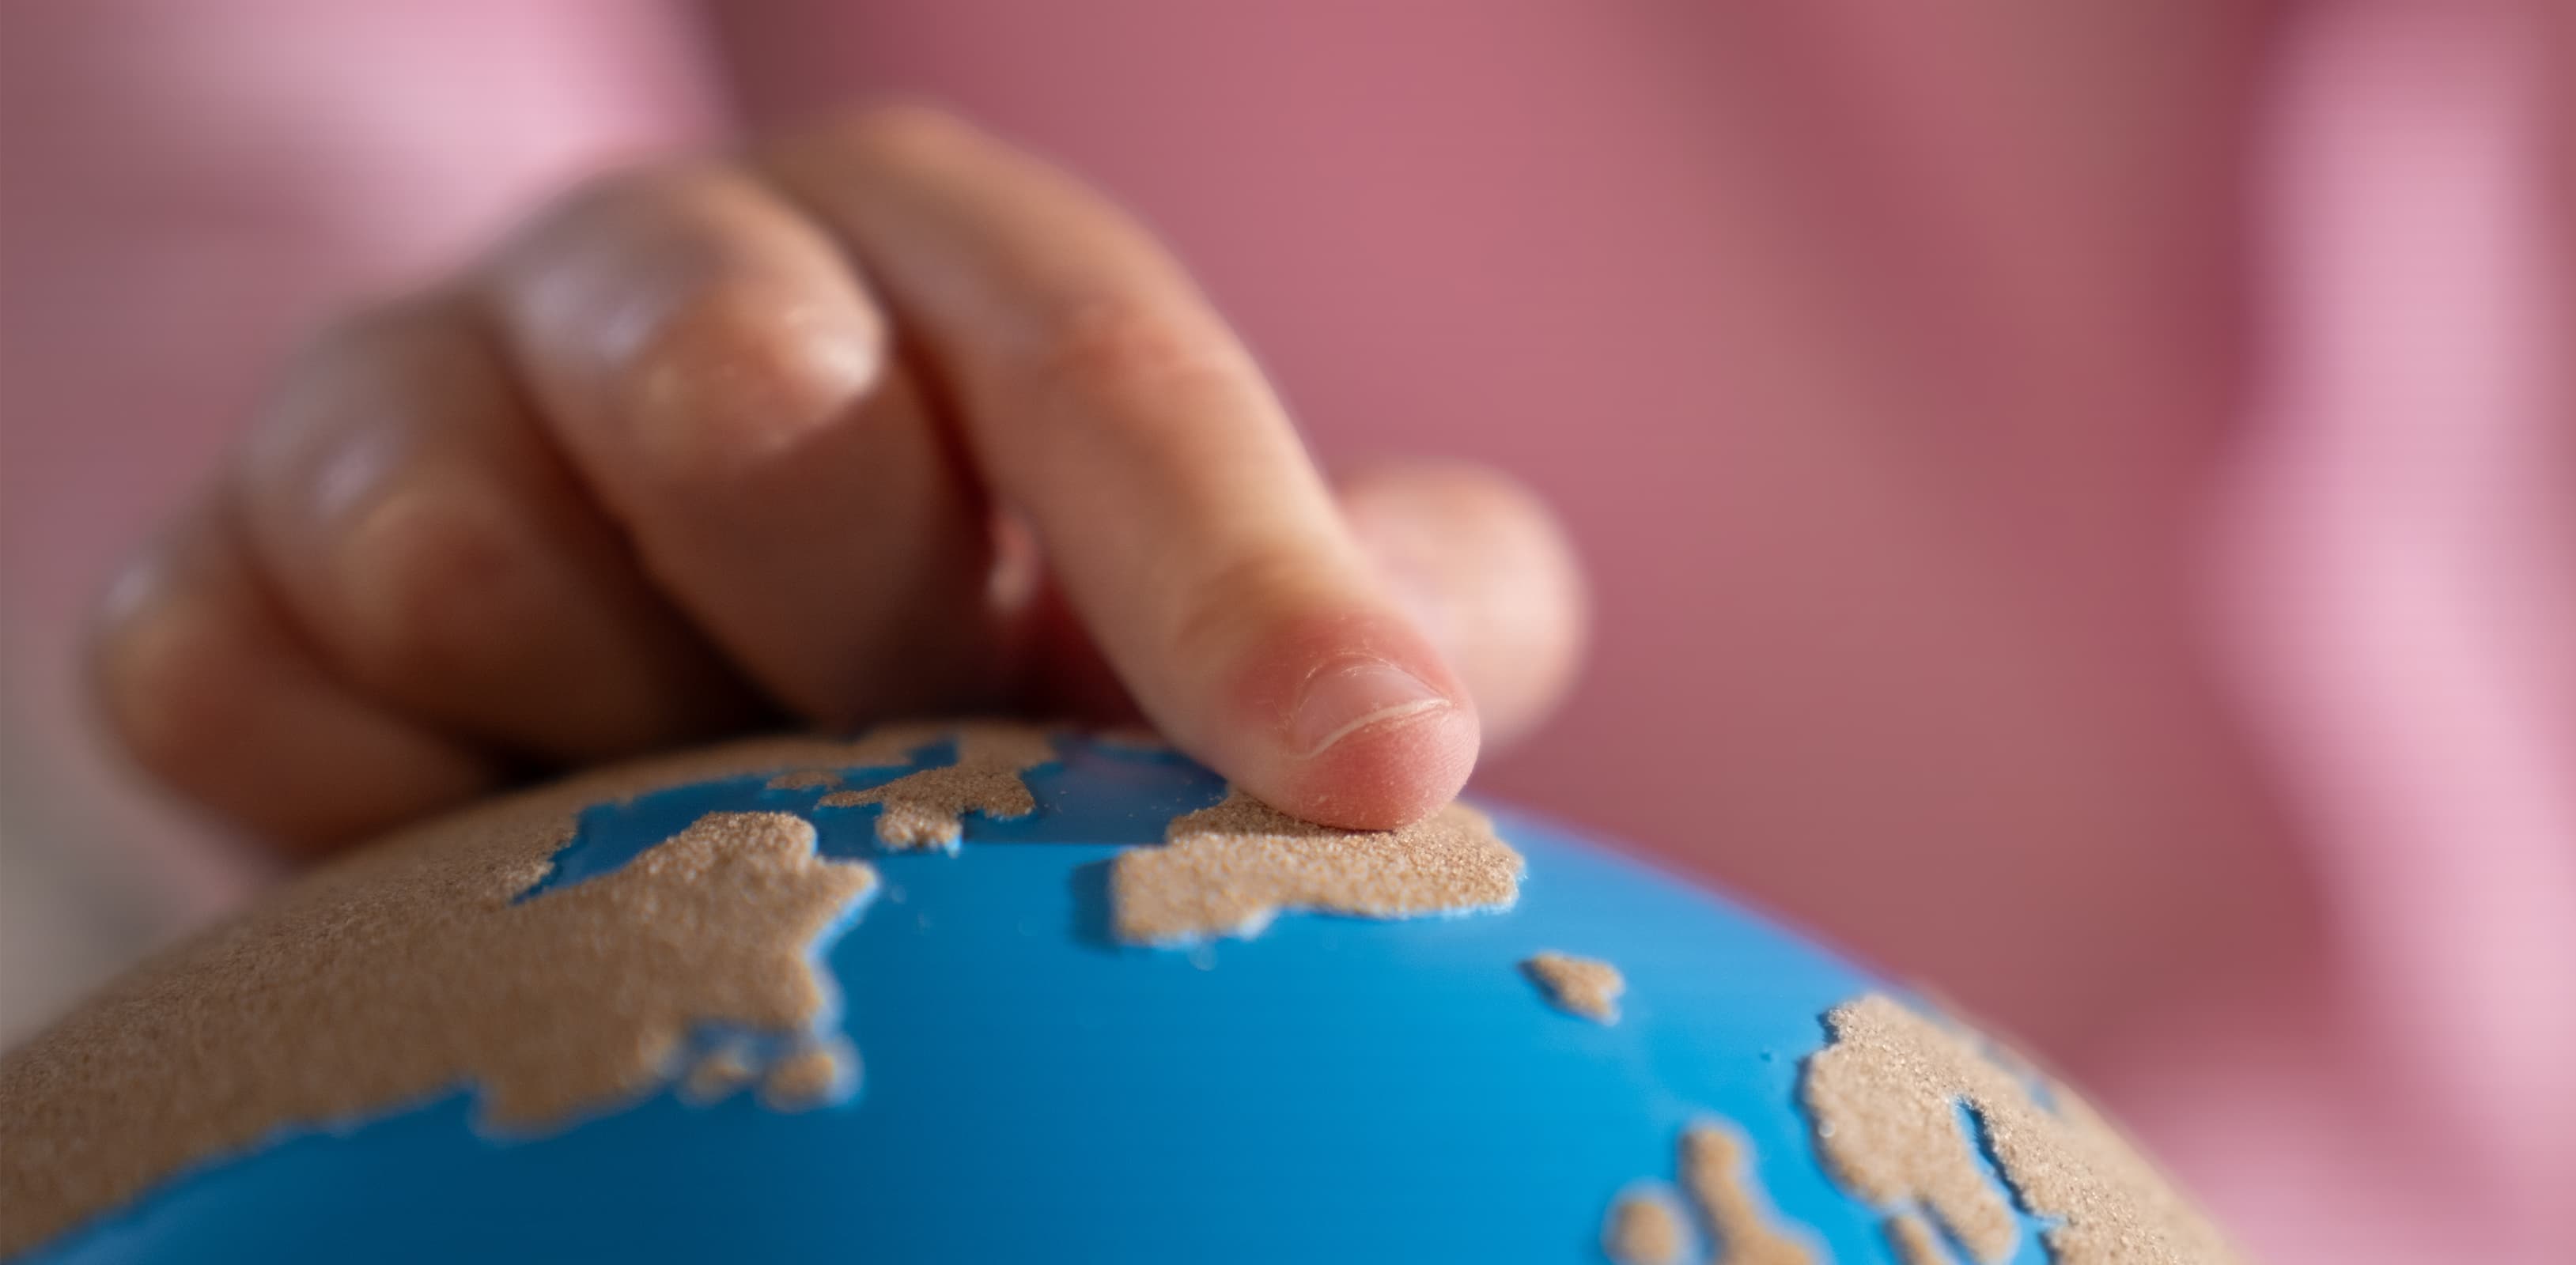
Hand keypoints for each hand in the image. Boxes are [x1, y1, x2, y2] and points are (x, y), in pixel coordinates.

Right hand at [88, 105, 1585, 858]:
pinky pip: (238, 698)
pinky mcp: (201, 578)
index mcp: (938, 256)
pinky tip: (500, 827)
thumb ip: (1384, 596)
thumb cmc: (950, 632)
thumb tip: (1446, 675)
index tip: (1370, 770)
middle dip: (846, 627)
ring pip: (465, 552)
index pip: (1107, 375)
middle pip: (738, 392)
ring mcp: (403, 402)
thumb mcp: (1183, 600)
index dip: (1245, 582)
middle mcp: (665, 272)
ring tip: (690, 781)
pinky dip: (392, 825)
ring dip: (619, 749)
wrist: (607, 688)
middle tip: (888, 732)